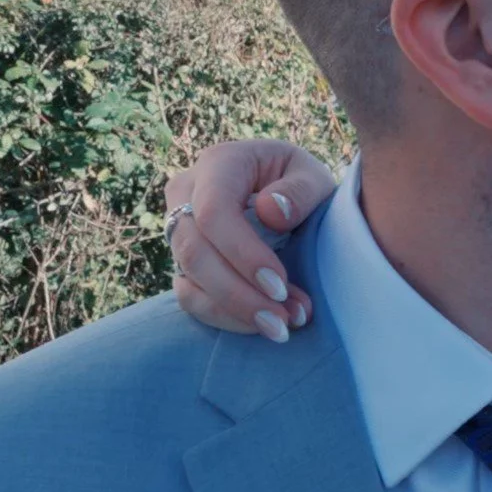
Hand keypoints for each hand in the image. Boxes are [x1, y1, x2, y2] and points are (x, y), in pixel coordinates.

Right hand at [165, 140, 336, 341]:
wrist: (285, 195)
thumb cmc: (299, 183)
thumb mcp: (313, 176)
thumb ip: (301, 190)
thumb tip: (272, 211)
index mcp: (219, 164)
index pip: (213, 211)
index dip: (242, 253)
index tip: (279, 285)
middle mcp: (186, 194)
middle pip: (195, 251)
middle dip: (239, 293)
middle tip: (285, 321)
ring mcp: (179, 230)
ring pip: (189, 280)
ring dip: (235, 311)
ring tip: (282, 327)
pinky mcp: (183, 262)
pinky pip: (190, 297)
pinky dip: (225, 317)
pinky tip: (261, 326)